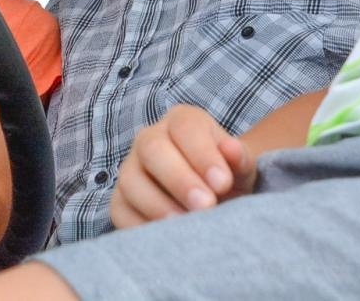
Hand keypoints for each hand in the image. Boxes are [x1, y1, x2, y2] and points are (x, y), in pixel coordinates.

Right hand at [108, 104, 254, 228]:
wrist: (212, 200)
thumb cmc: (225, 178)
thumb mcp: (240, 167)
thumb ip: (238, 157)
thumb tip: (232, 150)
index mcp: (181, 121)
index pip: (185, 128)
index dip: (202, 154)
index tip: (223, 183)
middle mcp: (149, 139)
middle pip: (152, 149)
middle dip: (179, 179)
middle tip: (206, 205)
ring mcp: (130, 170)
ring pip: (131, 181)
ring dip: (159, 205)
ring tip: (186, 226)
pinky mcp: (119, 201)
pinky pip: (121, 211)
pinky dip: (142, 226)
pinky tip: (168, 237)